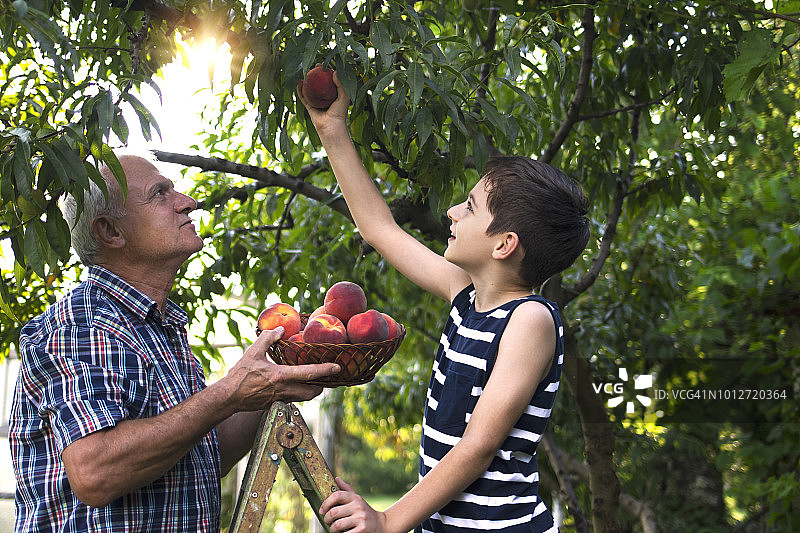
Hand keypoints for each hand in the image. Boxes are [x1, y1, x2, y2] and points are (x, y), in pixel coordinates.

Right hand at [221, 327, 339, 410]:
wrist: (229, 397)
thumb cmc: (240, 375)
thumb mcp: (252, 352)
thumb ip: (268, 338)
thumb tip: (280, 329)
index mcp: (281, 376)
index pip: (309, 373)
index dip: (325, 370)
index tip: (337, 367)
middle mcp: (284, 390)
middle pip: (312, 392)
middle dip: (322, 386)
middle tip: (327, 377)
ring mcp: (280, 399)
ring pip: (304, 397)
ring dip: (311, 390)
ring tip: (314, 380)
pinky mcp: (275, 404)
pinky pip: (292, 399)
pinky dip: (298, 392)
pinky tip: (294, 385)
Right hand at [296, 67, 350, 137]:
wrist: (331, 127)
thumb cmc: (339, 113)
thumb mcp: (344, 97)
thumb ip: (342, 84)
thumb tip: (334, 71)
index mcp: (334, 93)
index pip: (330, 79)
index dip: (328, 70)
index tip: (325, 64)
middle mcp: (325, 96)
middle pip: (320, 81)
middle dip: (316, 72)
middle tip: (315, 65)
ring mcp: (316, 101)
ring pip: (310, 87)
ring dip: (307, 79)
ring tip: (306, 71)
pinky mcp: (309, 106)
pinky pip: (303, 96)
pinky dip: (300, 89)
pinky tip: (299, 82)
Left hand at [320, 477, 386, 532]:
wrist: (381, 524)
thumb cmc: (365, 512)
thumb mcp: (357, 499)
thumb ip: (347, 490)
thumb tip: (337, 478)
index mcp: (355, 498)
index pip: (337, 495)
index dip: (326, 503)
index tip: (322, 510)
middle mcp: (358, 507)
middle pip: (334, 512)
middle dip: (327, 519)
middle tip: (328, 522)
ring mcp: (361, 519)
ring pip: (337, 525)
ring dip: (332, 530)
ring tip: (334, 530)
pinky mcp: (362, 530)